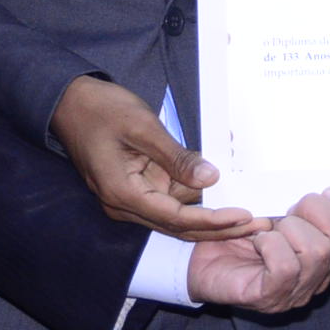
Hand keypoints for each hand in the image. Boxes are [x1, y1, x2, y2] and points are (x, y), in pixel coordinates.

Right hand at [50, 76, 263, 240]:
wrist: (70, 102)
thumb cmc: (101, 109)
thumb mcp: (143, 127)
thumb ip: (176, 157)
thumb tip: (211, 179)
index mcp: (122, 194)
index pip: (175, 218)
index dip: (212, 220)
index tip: (243, 217)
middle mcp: (124, 205)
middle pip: (179, 225)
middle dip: (219, 227)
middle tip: (259, 224)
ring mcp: (129, 199)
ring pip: (176, 216)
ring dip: (211, 215)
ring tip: (251, 211)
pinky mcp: (136, 188)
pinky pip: (170, 201)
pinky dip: (196, 200)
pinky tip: (223, 196)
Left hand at [186, 188, 329, 313]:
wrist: (197, 262)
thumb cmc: (239, 231)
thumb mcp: (278, 207)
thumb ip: (305, 200)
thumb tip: (329, 185)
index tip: (325, 192)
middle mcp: (321, 274)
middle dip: (316, 210)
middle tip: (289, 211)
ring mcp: (298, 290)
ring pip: (318, 250)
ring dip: (288, 228)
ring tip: (268, 230)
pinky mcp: (270, 297)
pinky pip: (286, 267)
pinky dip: (270, 246)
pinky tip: (257, 242)